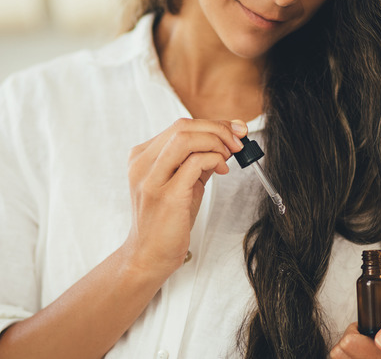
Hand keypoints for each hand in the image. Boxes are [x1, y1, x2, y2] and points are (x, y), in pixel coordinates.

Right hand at [122, 118, 246, 275]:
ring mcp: (152, 178)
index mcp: (142, 157)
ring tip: (230, 154)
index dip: (212, 124)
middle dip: (217, 129)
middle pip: (182, 127)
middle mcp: (142, 164)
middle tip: (238, 140)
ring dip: (216, 141)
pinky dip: (214, 158)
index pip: (179, 127)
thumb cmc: (165, 221)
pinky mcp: (166, 195)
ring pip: (185, 138)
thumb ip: (198, 161)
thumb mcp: (182, 184)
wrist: (148, 255)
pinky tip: (222, 168)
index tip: (235, 129)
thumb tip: (226, 141)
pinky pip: (194, 162)